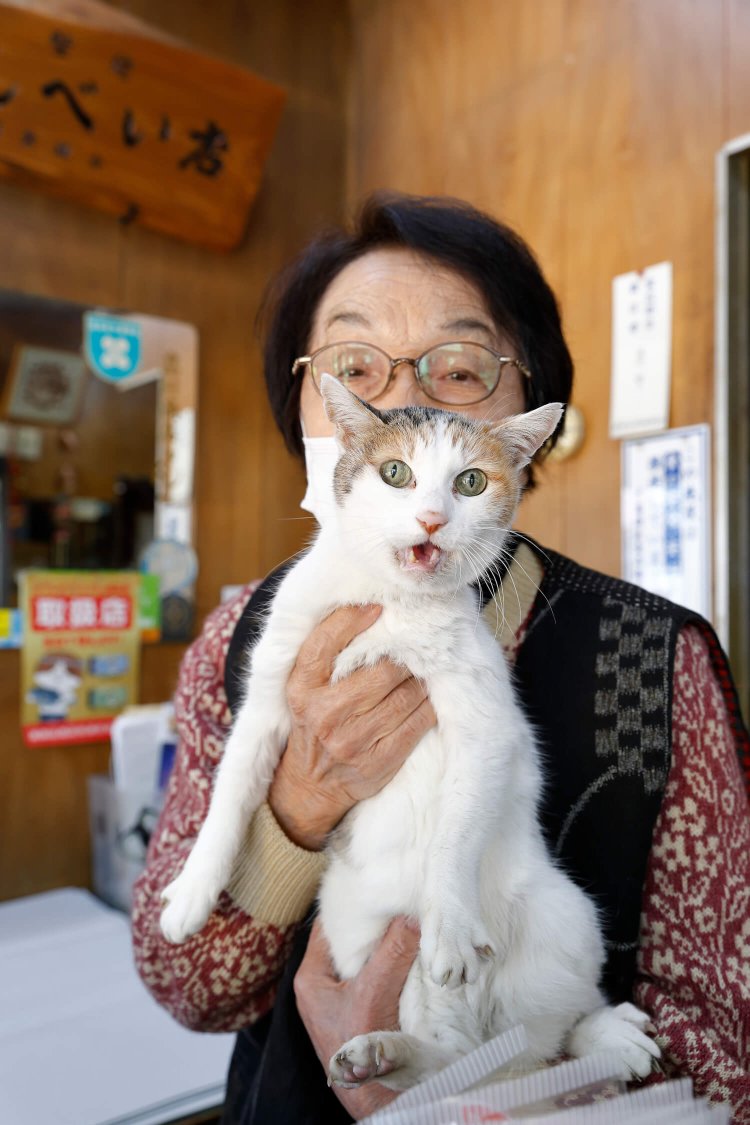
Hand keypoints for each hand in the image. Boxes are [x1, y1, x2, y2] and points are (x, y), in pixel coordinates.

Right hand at [269, 605, 435, 849]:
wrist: (311, 784)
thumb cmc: (313, 720)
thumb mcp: (305, 685)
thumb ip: (325, 652)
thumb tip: (367, 609)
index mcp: (302, 687)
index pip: (325, 643)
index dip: (353, 619)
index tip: (378, 607)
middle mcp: (325, 713)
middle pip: (381, 669)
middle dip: (404, 653)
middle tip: (416, 642)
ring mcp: (352, 740)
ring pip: (406, 694)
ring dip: (421, 678)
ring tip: (425, 667)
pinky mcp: (378, 761)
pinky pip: (418, 722)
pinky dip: (429, 705)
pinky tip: (429, 696)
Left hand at [294, 916, 419, 1117]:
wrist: (377, 1101)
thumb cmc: (359, 1052)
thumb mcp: (374, 996)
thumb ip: (393, 953)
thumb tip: (412, 914)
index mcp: (311, 975)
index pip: (329, 922)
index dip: (352, 901)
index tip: (378, 882)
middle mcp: (324, 983)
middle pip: (351, 937)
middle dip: (376, 919)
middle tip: (400, 896)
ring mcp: (345, 996)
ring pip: (368, 954)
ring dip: (389, 940)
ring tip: (410, 915)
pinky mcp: (365, 1008)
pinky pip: (381, 972)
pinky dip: (396, 960)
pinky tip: (415, 948)